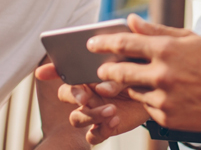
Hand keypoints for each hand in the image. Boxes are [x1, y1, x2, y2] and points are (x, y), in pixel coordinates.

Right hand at [34, 62, 148, 143]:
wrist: (158, 92)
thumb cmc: (141, 73)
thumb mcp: (133, 64)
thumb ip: (117, 72)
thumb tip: (102, 88)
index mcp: (88, 73)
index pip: (64, 70)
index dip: (50, 71)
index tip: (41, 73)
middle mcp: (86, 93)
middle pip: (65, 95)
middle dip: (72, 96)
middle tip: (85, 98)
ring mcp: (93, 112)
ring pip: (76, 118)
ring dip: (90, 115)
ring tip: (111, 109)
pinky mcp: (104, 128)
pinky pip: (93, 135)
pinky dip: (101, 130)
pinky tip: (114, 120)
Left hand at [87, 14, 200, 130]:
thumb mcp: (188, 38)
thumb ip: (156, 31)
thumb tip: (130, 20)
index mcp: (166, 50)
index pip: (123, 44)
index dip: (102, 43)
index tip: (90, 44)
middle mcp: (161, 74)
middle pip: (118, 72)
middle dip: (105, 71)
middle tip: (102, 70)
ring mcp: (163, 98)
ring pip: (132, 91)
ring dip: (131, 87)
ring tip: (144, 82)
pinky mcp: (167, 117)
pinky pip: (148, 108)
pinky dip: (150, 101)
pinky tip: (166, 96)